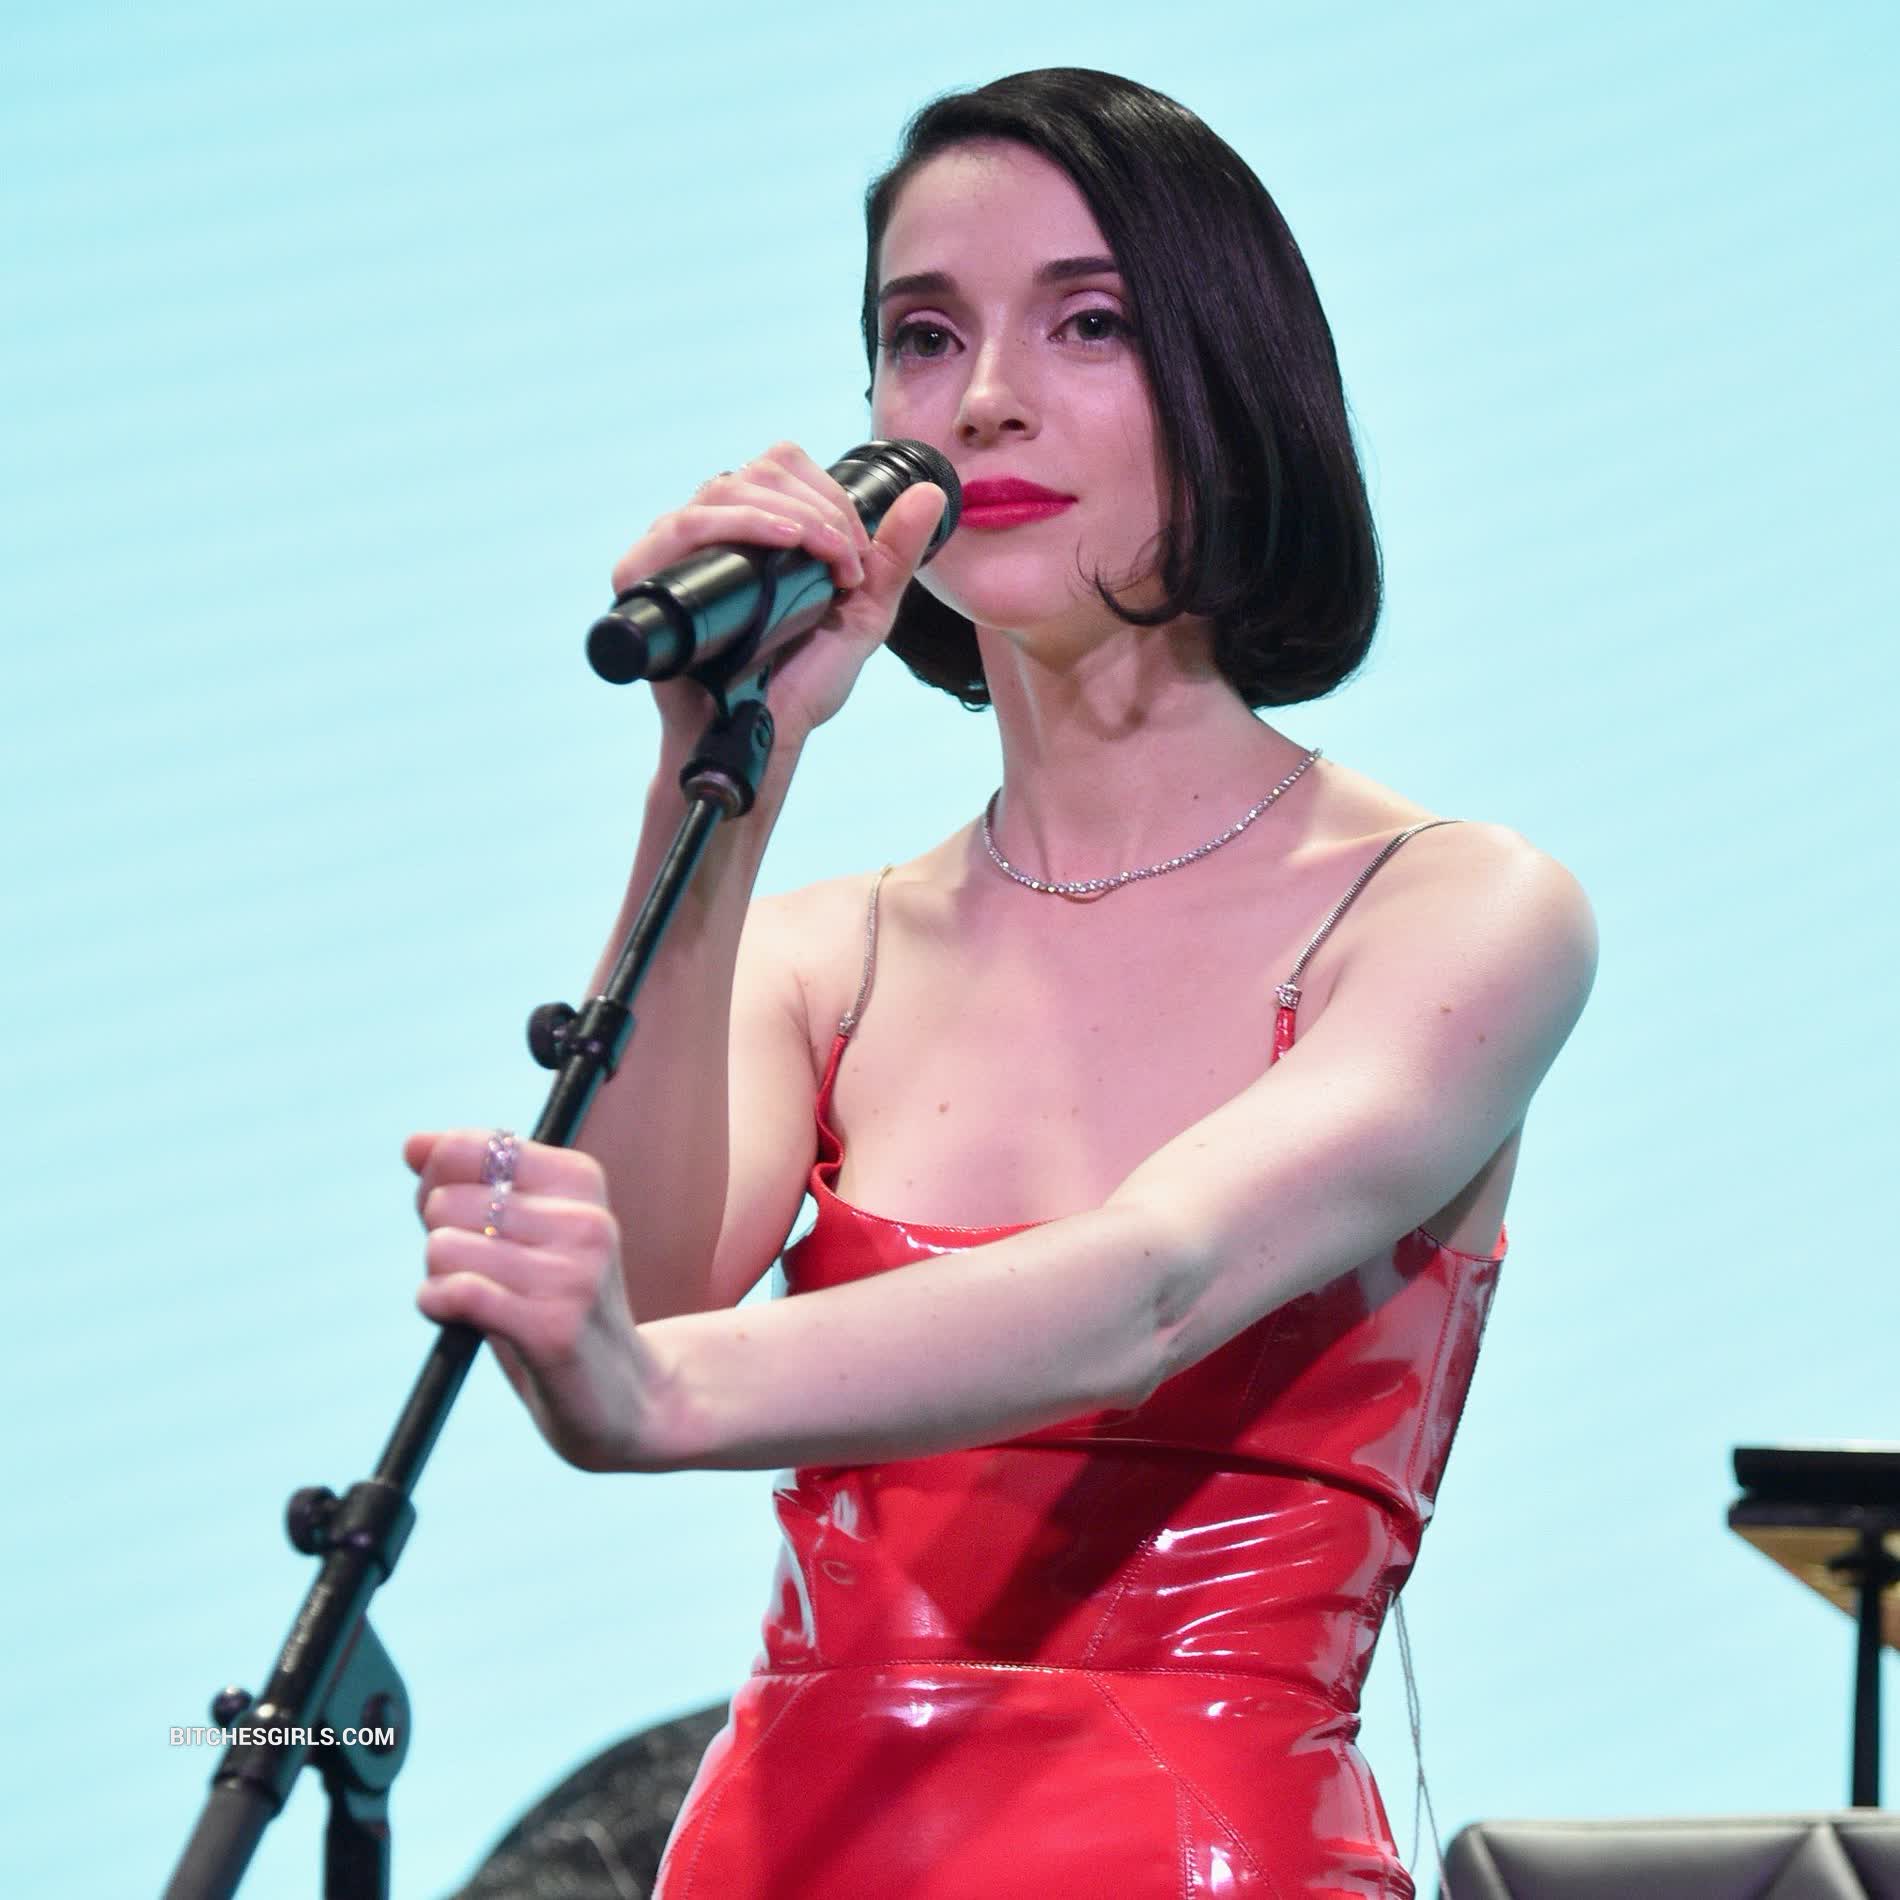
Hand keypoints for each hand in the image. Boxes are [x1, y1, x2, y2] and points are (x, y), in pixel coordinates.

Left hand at [406, 1129, 667, 1472]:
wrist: (620, 1395)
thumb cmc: (556, 1304)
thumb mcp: (518, 1230)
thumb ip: (466, 1182)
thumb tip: (412, 1143)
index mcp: (581, 1179)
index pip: (468, 1148)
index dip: (436, 1182)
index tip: (459, 1218)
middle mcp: (585, 1219)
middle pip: (446, 1201)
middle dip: (438, 1236)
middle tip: (476, 1271)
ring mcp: (573, 1274)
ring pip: (443, 1247)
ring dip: (439, 1279)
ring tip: (479, 1301)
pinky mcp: (553, 1327)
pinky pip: (456, 1293)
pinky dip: (437, 1305)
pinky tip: (458, 1320)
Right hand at [610, 440, 948, 749]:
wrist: (764, 736)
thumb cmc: (802, 683)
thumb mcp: (863, 615)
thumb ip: (895, 557)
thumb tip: (933, 493)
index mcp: (755, 529)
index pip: (784, 467)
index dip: (831, 496)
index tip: (860, 554)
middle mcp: (713, 532)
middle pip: (759, 470)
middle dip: (820, 508)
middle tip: (848, 564)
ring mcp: (678, 553)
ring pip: (726, 488)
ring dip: (791, 515)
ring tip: (825, 559)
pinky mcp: (647, 578)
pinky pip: (682, 525)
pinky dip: (738, 524)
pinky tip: (781, 541)